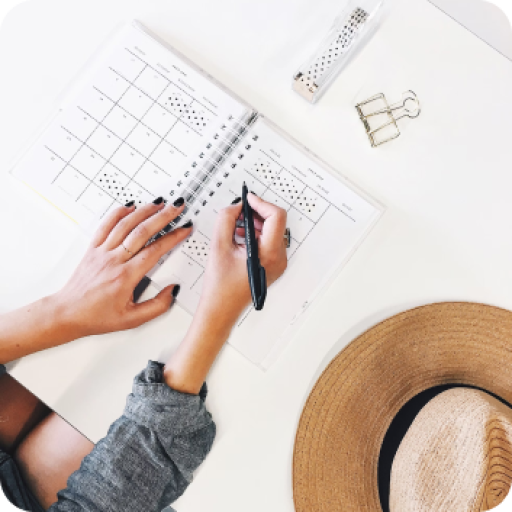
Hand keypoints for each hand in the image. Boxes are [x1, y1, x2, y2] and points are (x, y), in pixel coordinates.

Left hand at [53, 199, 191, 338]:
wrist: (68, 313)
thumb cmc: (97, 317)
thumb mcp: (132, 320)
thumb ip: (157, 306)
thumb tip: (172, 291)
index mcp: (125, 277)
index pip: (154, 250)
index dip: (172, 237)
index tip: (184, 229)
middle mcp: (113, 260)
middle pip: (142, 231)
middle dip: (163, 216)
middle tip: (176, 207)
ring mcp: (101, 252)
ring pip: (125, 224)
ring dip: (144, 211)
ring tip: (159, 202)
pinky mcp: (92, 249)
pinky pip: (105, 225)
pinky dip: (118, 212)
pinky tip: (130, 206)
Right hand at [163, 194, 287, 393]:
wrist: (220, 310)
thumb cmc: (220, 287)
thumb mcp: (219, 246)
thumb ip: (226, 219)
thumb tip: (235, 206)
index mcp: (269, 254)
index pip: (276, 216)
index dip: (261, 203)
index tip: (247, 199)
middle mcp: (278, 259)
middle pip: (276, 222)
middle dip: (257, 212)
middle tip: (239, 210)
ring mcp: (277, 263)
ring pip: (272, 231)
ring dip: (255, 223)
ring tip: (236, 225)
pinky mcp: (272, 265)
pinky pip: (268, 241)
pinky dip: (255, 234)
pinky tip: (239, 236)